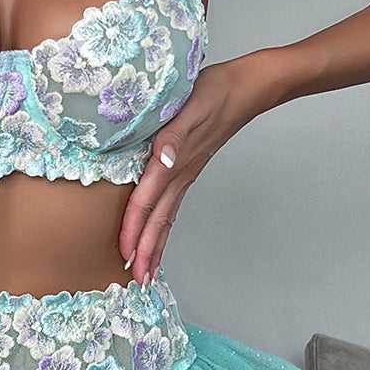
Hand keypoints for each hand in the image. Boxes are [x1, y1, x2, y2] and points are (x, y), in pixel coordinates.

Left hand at [119, 58, 272, 281]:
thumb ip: (173, 136)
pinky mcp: (188, 170)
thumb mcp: (189, 108)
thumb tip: (163, 160)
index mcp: (172, 163)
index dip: (133, 230)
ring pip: (166, 219)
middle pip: (158, 222)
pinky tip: (158, 235)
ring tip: (145, 271)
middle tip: (137, 281)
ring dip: (155, 247)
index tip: (124, 256)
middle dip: (145, 253)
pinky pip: (172, 207)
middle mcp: (178, 176)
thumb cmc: (213, 91)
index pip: (146, 203)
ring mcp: (185, 176)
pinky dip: (163, 228)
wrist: (244, 88)